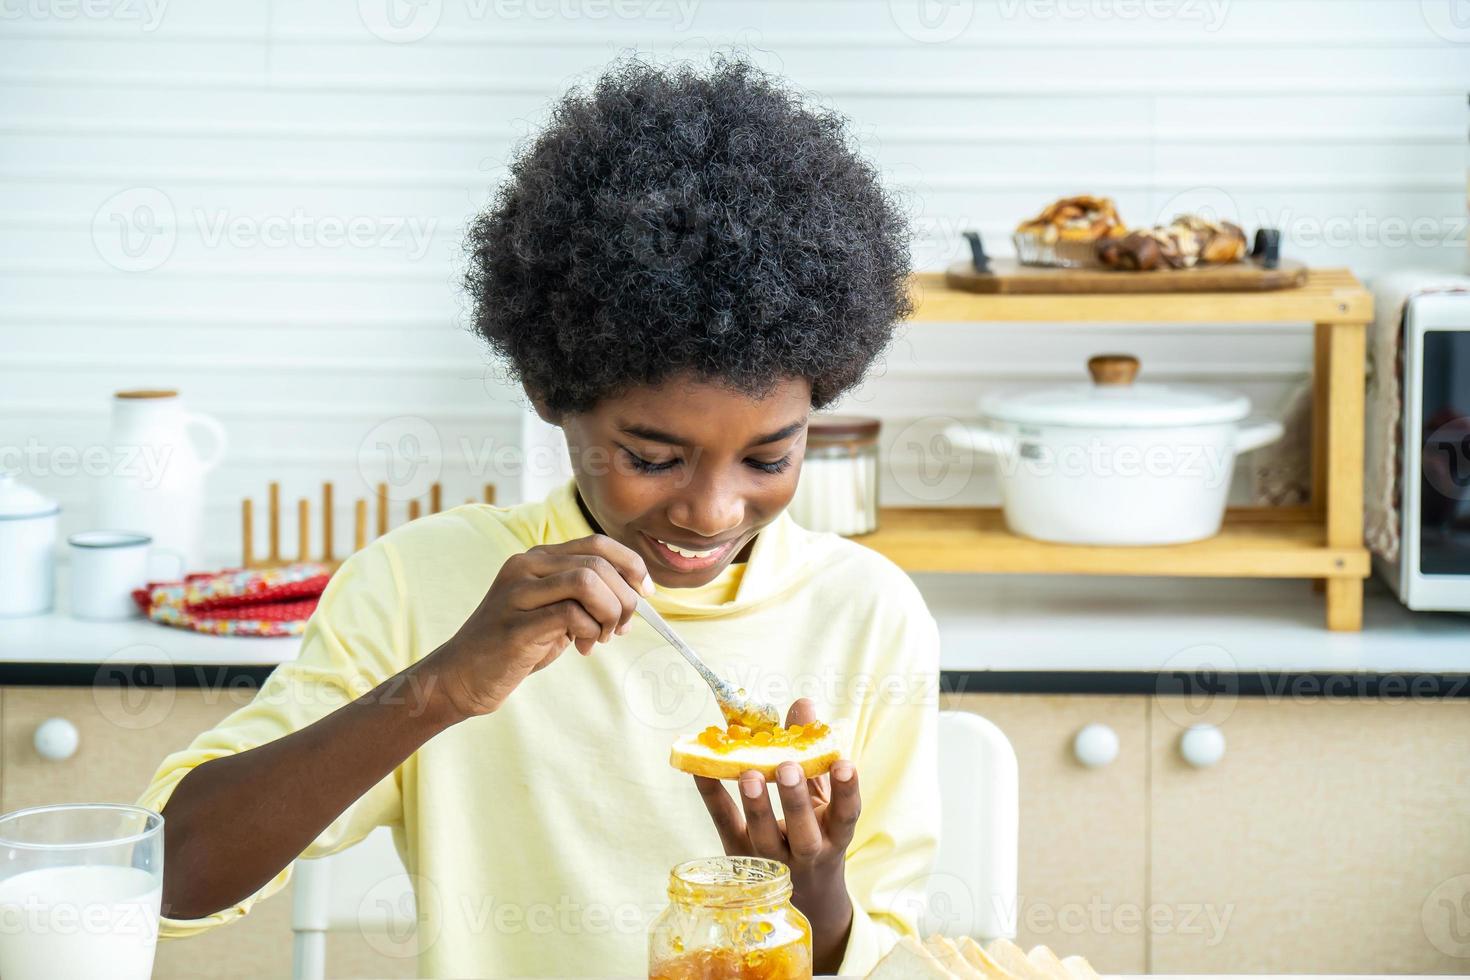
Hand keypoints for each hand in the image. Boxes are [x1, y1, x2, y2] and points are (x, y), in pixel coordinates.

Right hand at [425, 535, 650, 720]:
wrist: (461, 676)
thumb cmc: (513, 645)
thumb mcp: (552, 612)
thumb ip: (585, 598)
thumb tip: (635, 599)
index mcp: (536, 558)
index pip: (597, 543)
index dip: (631, 564)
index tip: (645, 592)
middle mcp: (524, 567)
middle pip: (597, 563)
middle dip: (625, 597)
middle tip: (621, 627)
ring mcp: (516, 593)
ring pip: (587, 581)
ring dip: (609, 612)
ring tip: (602, 637)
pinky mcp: (515, 625)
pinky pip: (571, 615)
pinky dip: (590, 632)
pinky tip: (582, 648)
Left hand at [693, 698, 860, 973]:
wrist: (804, 898)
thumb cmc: (814, 834)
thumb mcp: (823, 802)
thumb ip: (814, 757)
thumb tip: (804, 704)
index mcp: (834, 835)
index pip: (847, 815)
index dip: (847, 791)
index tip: (845, 763)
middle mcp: (806, 853)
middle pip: (802, 832)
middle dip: (795, 800)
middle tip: (787, 767)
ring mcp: (771, 861)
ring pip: (764, 836)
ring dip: (757, 805)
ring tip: (749, 773)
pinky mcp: (738, 857)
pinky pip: (725, 826)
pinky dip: (713, 797)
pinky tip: (702, 770)